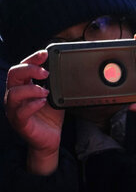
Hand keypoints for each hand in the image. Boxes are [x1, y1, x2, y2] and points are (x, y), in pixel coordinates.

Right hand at [5, 51, 63, 174]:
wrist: (50, 137)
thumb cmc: (51, 114)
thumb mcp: (56, 93)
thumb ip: (56, 81)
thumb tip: (67, 65)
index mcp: (24, 86)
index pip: (21, 67)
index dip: (32, 58)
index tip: (45, 53)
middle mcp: (16, 96)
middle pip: (13, 75)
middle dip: (30, 69)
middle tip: (46, 72)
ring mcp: (15, 109)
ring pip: (13, 93)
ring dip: (31, 88)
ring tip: (46, 91)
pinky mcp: (20, 123)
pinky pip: (20, 112)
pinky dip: (32, 104)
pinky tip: (43, 102)